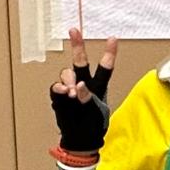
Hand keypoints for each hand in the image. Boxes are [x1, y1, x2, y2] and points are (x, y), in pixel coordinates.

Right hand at [50, 28, 117, 152]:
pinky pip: (56, 87)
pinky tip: (64, 92)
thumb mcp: (97, 112)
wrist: (80, 138)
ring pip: (67, 74)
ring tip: (72, 90)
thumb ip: (87, 98)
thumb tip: (77, 87)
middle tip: (74, 30)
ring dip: (69, 79)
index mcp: (99, 86)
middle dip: (77, 46)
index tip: (113, 38)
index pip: (105, 67)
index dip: (109, 52)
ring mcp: (71, 89)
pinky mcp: (59, 96)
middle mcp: (85, 84)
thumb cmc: (93, 124)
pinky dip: (59, 88)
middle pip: (80, 62)